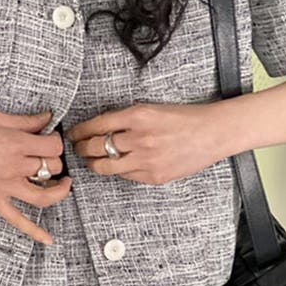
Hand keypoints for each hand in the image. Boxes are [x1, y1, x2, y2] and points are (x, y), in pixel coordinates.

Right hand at [0, 110, 71, 244]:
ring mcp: (4, 187)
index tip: (49, 137)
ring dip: (59, 191)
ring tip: (63, 183)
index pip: (53, 146)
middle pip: (52, 167)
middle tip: (45, 154)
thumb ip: (24, 121)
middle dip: (54, 159)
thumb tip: (47, 118)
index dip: (56, 140)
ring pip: (44, 196)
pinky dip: (35, 232)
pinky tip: (48, 239)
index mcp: (14, 144)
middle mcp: (13, 167)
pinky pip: (18, 221)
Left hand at [65, 101, 226, 183]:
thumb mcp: (151, 109)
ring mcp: (146, 160)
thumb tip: (98, 129)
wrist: (213, 133)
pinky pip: (125, 175)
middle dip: (81, 148)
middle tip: (78, 148)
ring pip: (104, 166)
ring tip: (91, 160)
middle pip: (95, 147)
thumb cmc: (184, 118)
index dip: (79, 131)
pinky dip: (118, 170)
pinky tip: (118, 165)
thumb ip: (125, 119)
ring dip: (93, 163)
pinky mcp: (153, 176)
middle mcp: (139, 138)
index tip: (72, 134)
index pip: (96, 125)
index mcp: (137, 115)